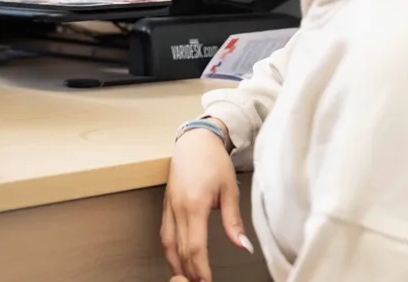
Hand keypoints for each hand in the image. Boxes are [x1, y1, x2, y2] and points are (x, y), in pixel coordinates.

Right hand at [161, 121, 250, 281]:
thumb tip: (242, 245)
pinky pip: (165, 231)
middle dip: (189, 271)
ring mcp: (169, 206)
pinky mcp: (167, 204)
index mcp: (194, 205)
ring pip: (168, 242)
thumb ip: (233, 220)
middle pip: (180, 249)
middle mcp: (177, 208)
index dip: (201, 269)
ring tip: (186, 278)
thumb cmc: (213, 161)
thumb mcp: (229, 190)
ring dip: (175, 263)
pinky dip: (169, 248)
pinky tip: (176, 257)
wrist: (195, 140)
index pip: (195, 246)